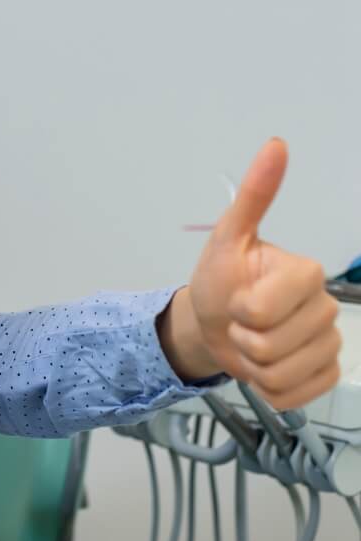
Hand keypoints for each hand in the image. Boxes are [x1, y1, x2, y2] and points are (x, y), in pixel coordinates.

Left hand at [187, 137, 341, 409]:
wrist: (212, 322)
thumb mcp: (227, 238)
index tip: (236, 297)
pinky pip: (292, 396)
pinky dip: (266, 388)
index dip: (239, 310)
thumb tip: (276, 143)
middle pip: (268, 346)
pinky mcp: (324, 374)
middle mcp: (326, 307)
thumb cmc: (220, 279)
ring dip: (250, 365)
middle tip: (238, 322)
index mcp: (306, 273)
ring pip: (280, 375)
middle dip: (240, 339)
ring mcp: (328, 343)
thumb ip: (254, 197)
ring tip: (248, 343)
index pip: (262, 310)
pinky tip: (262, 367)